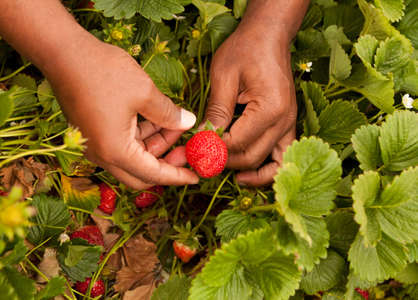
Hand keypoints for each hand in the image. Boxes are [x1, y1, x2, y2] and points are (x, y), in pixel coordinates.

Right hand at [47, 39, 198, 188]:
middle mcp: (102, 154)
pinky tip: (158, 118)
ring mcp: (94, 144)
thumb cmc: (103, 72)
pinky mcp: (92, 132)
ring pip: (132, 157)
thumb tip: (188, 123)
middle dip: (166, 163)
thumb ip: (169, 114)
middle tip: (187, 150)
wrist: (62, 53)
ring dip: (155, 145)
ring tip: (177, 125)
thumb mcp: (144, 93)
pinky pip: (121, 144)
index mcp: (115, 151)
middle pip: (140, 173)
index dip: (177, 176)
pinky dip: (141, 136)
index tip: (196, 176)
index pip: (153, 174)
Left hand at [205, 23, 296, 186]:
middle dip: (221, 162)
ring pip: (268, 164)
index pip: (236, 143)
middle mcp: (284, 122)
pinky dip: (265, 170)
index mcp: (269, 109)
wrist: (268, 37)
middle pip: (250, 157)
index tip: (190, 151)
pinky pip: (280, 157)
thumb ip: (216, 111)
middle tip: (196, 160)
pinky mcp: (286, 126)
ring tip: (220, 169)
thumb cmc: (245, 50)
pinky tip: (245, 173)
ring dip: (244, 172)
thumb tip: (201, 140)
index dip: (210, 150)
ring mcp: (289, 125)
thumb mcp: (223, 76)